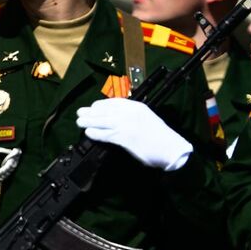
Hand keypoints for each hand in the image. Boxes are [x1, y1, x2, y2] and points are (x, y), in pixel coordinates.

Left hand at [77, 99, 191, 171]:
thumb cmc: (161, 136)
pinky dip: (96, 133)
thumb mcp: (147, 119)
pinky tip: (89, 133)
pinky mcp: (124, 138)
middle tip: (80, 112)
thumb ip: (133, 117)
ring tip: (80, 122)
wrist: (170, 147)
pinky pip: (105, 134)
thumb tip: (118, 119)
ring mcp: (126, 125)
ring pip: (103, 121)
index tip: (94, 106)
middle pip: (105, 110)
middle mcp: (130, 113)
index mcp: (137, 106)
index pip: (114, 102)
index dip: (101, 104)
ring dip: (89, 121)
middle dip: (91, 111)